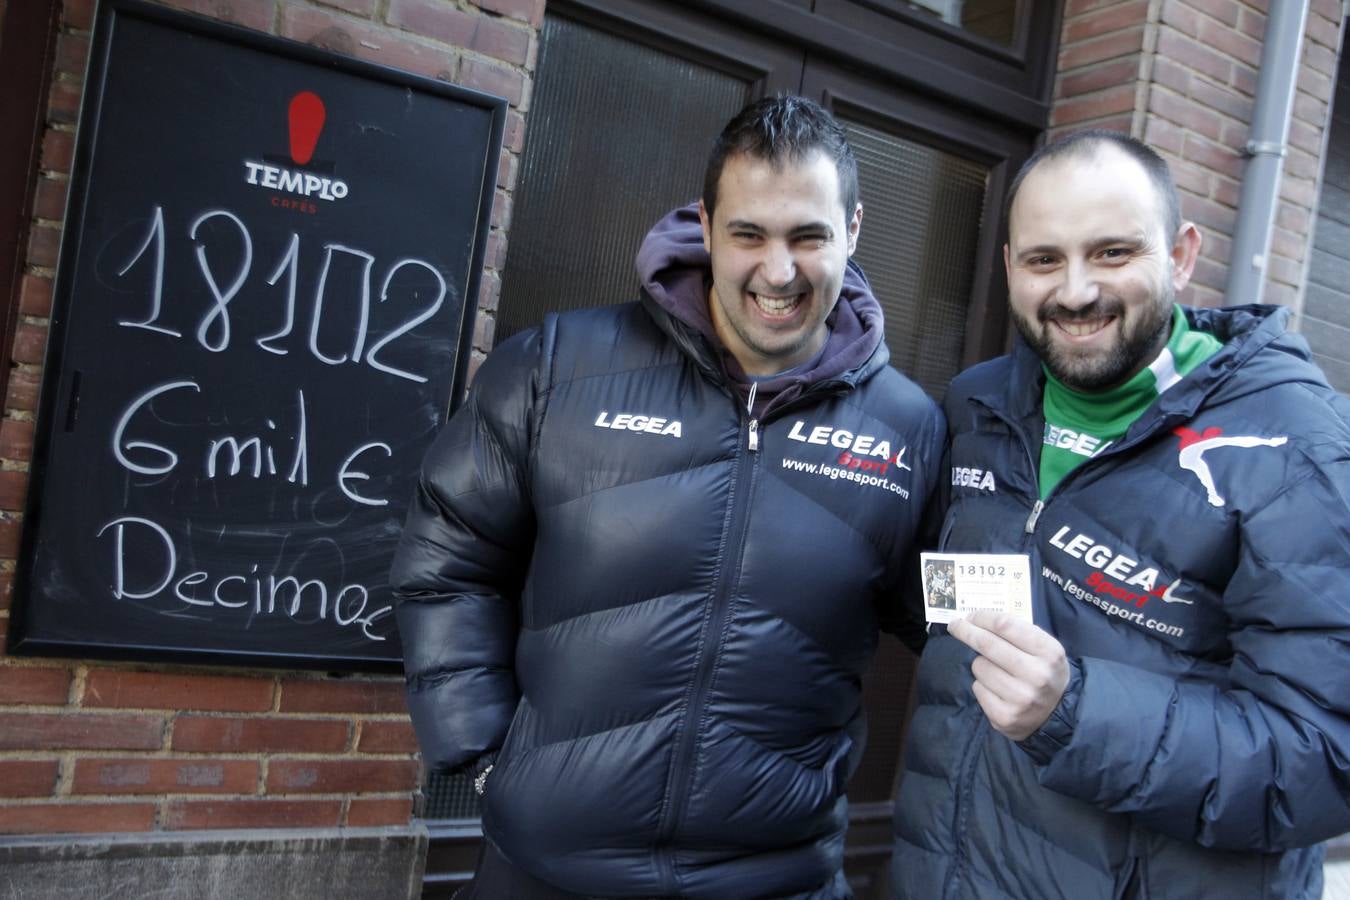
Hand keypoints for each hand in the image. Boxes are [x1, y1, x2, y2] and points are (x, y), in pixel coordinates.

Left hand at [947, 611, 1068, 741]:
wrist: (1058, 713)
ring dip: (981, 664)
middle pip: (987, 644)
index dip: (982, 618)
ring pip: (979, 666)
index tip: (969, 616)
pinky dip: (982, 685)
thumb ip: (1016, 631)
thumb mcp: (1043, 647)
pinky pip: (977, 688)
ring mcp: (1021, 698)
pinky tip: (998, 690)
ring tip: (999, 672)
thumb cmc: (1044, 670)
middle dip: (966, 631)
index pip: (1005, 625)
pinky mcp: (1005, 716)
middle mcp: (1037, 675)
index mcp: (1049, 652)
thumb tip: (976, 619)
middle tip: (955, 625)